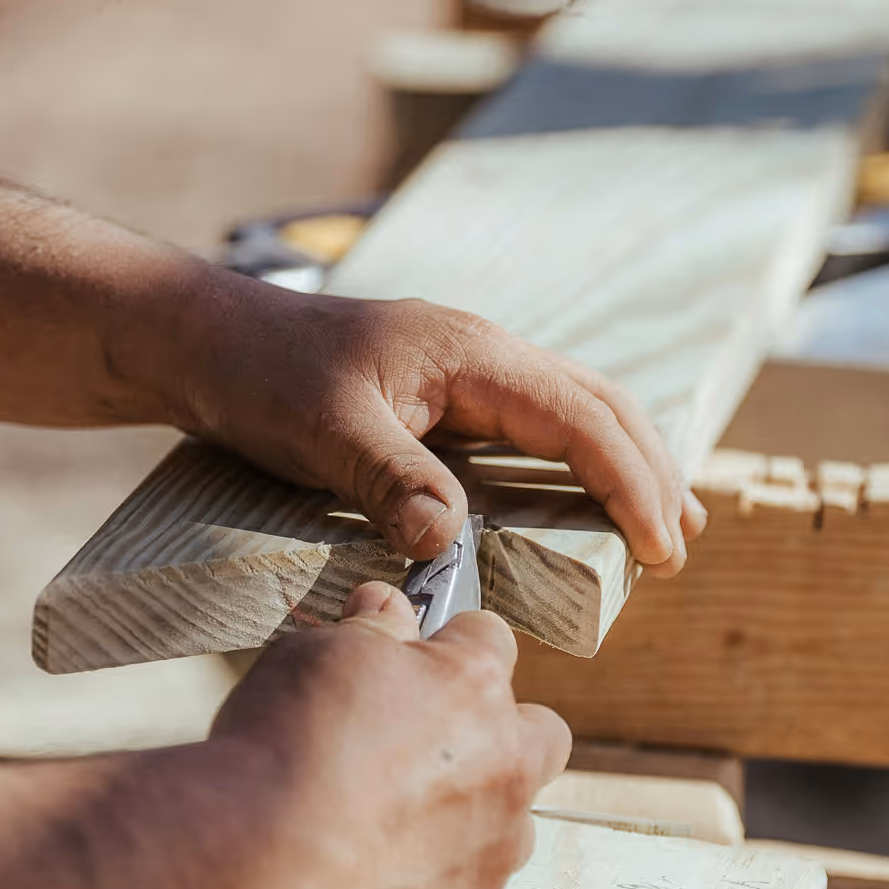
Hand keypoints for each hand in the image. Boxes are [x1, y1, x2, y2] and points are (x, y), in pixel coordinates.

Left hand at [173, 276, 707, 574]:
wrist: (206, 341)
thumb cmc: (260, 376)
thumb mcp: (320, 431)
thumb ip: (389, 479)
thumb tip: (448, 542)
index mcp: (470, 353)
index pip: (580, 417)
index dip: (629, 483)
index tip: (660, 546)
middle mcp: (483, 355)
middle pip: (601, 405)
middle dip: (651, 472)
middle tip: (681, 547)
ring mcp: (468, 373)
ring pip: (576, 410)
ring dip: (627, 464)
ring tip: (667, 525)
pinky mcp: (447, 397)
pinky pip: (536, 426)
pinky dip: (579, 462)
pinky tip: (586, 499)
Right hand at [206, 582, 571, 888]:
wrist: (251, 862)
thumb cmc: (282, 744)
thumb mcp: (317, 654)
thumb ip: (370, 630)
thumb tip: (387, 605)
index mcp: (474, 690)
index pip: (491, 641)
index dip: (452, 644)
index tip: (419, 657)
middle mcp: (503, 772)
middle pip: (542, 738)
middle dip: (503, 734)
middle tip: (429, 744)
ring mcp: (487, 858)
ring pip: (509, 831)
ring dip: (468, 823)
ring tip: (387, 827)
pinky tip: (355, 885)